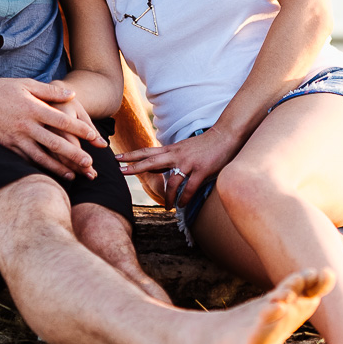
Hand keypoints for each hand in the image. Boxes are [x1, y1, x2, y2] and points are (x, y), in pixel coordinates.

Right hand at [0, 78, 105, 179]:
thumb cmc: (1, 90)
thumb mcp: (26, 84)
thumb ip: (50, 91)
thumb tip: (72, 94)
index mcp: (34, 108)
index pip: (62, 121)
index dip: (79, 129)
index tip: (94, 137)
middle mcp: (26, 126)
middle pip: (55, 143)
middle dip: (73, 155)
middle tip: (90, 164)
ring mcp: (16, 138)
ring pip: (41, 157)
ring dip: (58, 167)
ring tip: (73, 176)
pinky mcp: (8, 147)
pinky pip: (26, 160)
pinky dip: (39, 168)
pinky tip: (50, 174)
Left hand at [116, 127, 241, 207]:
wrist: (225, 136)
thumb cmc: (205, 143)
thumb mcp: (184, 148)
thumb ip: (170, 157)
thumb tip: (156, 167)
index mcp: (172, 150)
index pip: (147, 152)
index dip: (132, 155)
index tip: (117, 158)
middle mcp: (177, 155)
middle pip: (151, 161)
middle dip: (135, 167)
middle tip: (120, 172)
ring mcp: (189, 163)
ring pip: (172, 182)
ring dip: (167, 197)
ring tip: (167, 207)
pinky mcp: (201, 170)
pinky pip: (190, 188)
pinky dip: (185, 198)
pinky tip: (183, 205)